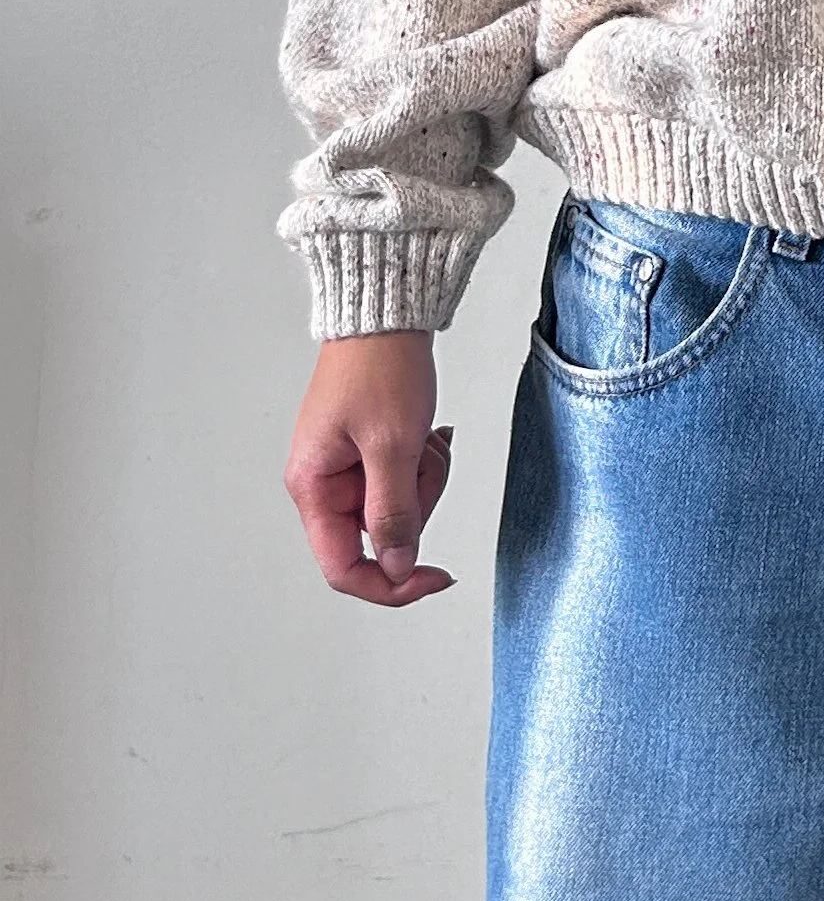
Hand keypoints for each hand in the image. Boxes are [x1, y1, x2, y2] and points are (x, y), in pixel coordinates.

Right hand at [284, 331, 455, 605]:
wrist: (386, 316)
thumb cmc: (379, 366)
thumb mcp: (393, 445)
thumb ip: (392, 512)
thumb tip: (395, 568)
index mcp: (313, 487)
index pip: (343, 568)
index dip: (390, 584)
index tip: (433, 577)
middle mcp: (323, 484)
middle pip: (379, 536)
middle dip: (416, 504)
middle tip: (424, 461)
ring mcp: (347, 468)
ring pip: (399, 508)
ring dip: (425, 478)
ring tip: (425, 437)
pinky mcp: (369, 452)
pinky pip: (405, 480)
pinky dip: (423, 462)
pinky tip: (426, 431)